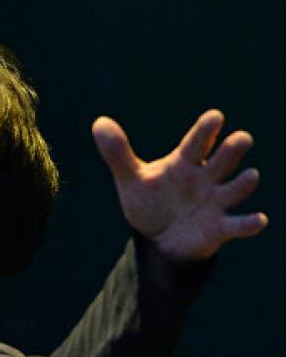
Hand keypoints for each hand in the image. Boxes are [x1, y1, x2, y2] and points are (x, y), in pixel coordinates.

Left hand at [92, 110, 267, 261]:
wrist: (160, 239)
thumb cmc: (151, 201)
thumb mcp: (132, 179)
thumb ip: (118, 153)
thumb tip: (99, 122)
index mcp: (185, 162)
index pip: (198, 141)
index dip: (207, 129)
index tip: (215, 117)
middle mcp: (207, 177)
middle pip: (226, 157)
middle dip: (234, 148)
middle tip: (239, 140)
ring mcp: (217, 201)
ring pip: (239, 186)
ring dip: (245, 182)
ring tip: (247, 176)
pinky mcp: (221, 227)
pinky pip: (240, 224)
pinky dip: (250, 223)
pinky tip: (257, 220)